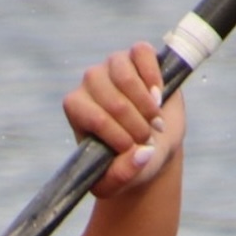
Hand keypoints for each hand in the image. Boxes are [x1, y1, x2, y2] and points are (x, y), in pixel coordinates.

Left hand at [65, 43, 186, 199]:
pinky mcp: (136, 54)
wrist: (152, 145)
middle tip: (148, 140)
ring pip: (125, 77)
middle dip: (137, 127)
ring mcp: (112, 64)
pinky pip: (142, 54)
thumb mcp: (118, 181)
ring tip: (155, 122)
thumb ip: (122, 176)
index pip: (96, 118)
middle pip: (113, 101)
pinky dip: (154, 77)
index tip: (134, 151)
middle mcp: (90, 82)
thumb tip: (141, 153)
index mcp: (76, 108)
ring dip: (146, 106)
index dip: (120, 137)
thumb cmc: (129, 162)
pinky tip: (159, 95)